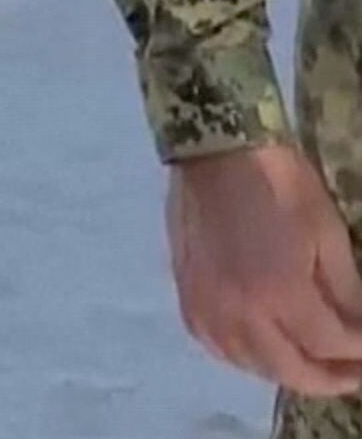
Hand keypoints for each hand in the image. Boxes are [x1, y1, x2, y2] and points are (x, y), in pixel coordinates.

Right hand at [171, 142, 361, 393]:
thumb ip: (347, 292)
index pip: (332, 345)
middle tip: (354, 371)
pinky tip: (263, 350)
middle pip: (291, 370)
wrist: (216, 152)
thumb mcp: (329, 235)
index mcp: (279, 291)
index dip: (360, 352)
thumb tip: (358, 328)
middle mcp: (239, 311)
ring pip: (251, 365)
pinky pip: (217, 346)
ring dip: (289, 371)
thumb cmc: (281, 185)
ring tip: (314, 363)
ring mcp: (207, 306)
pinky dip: (246, 358)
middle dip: (332, 377)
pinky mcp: (186, 296)